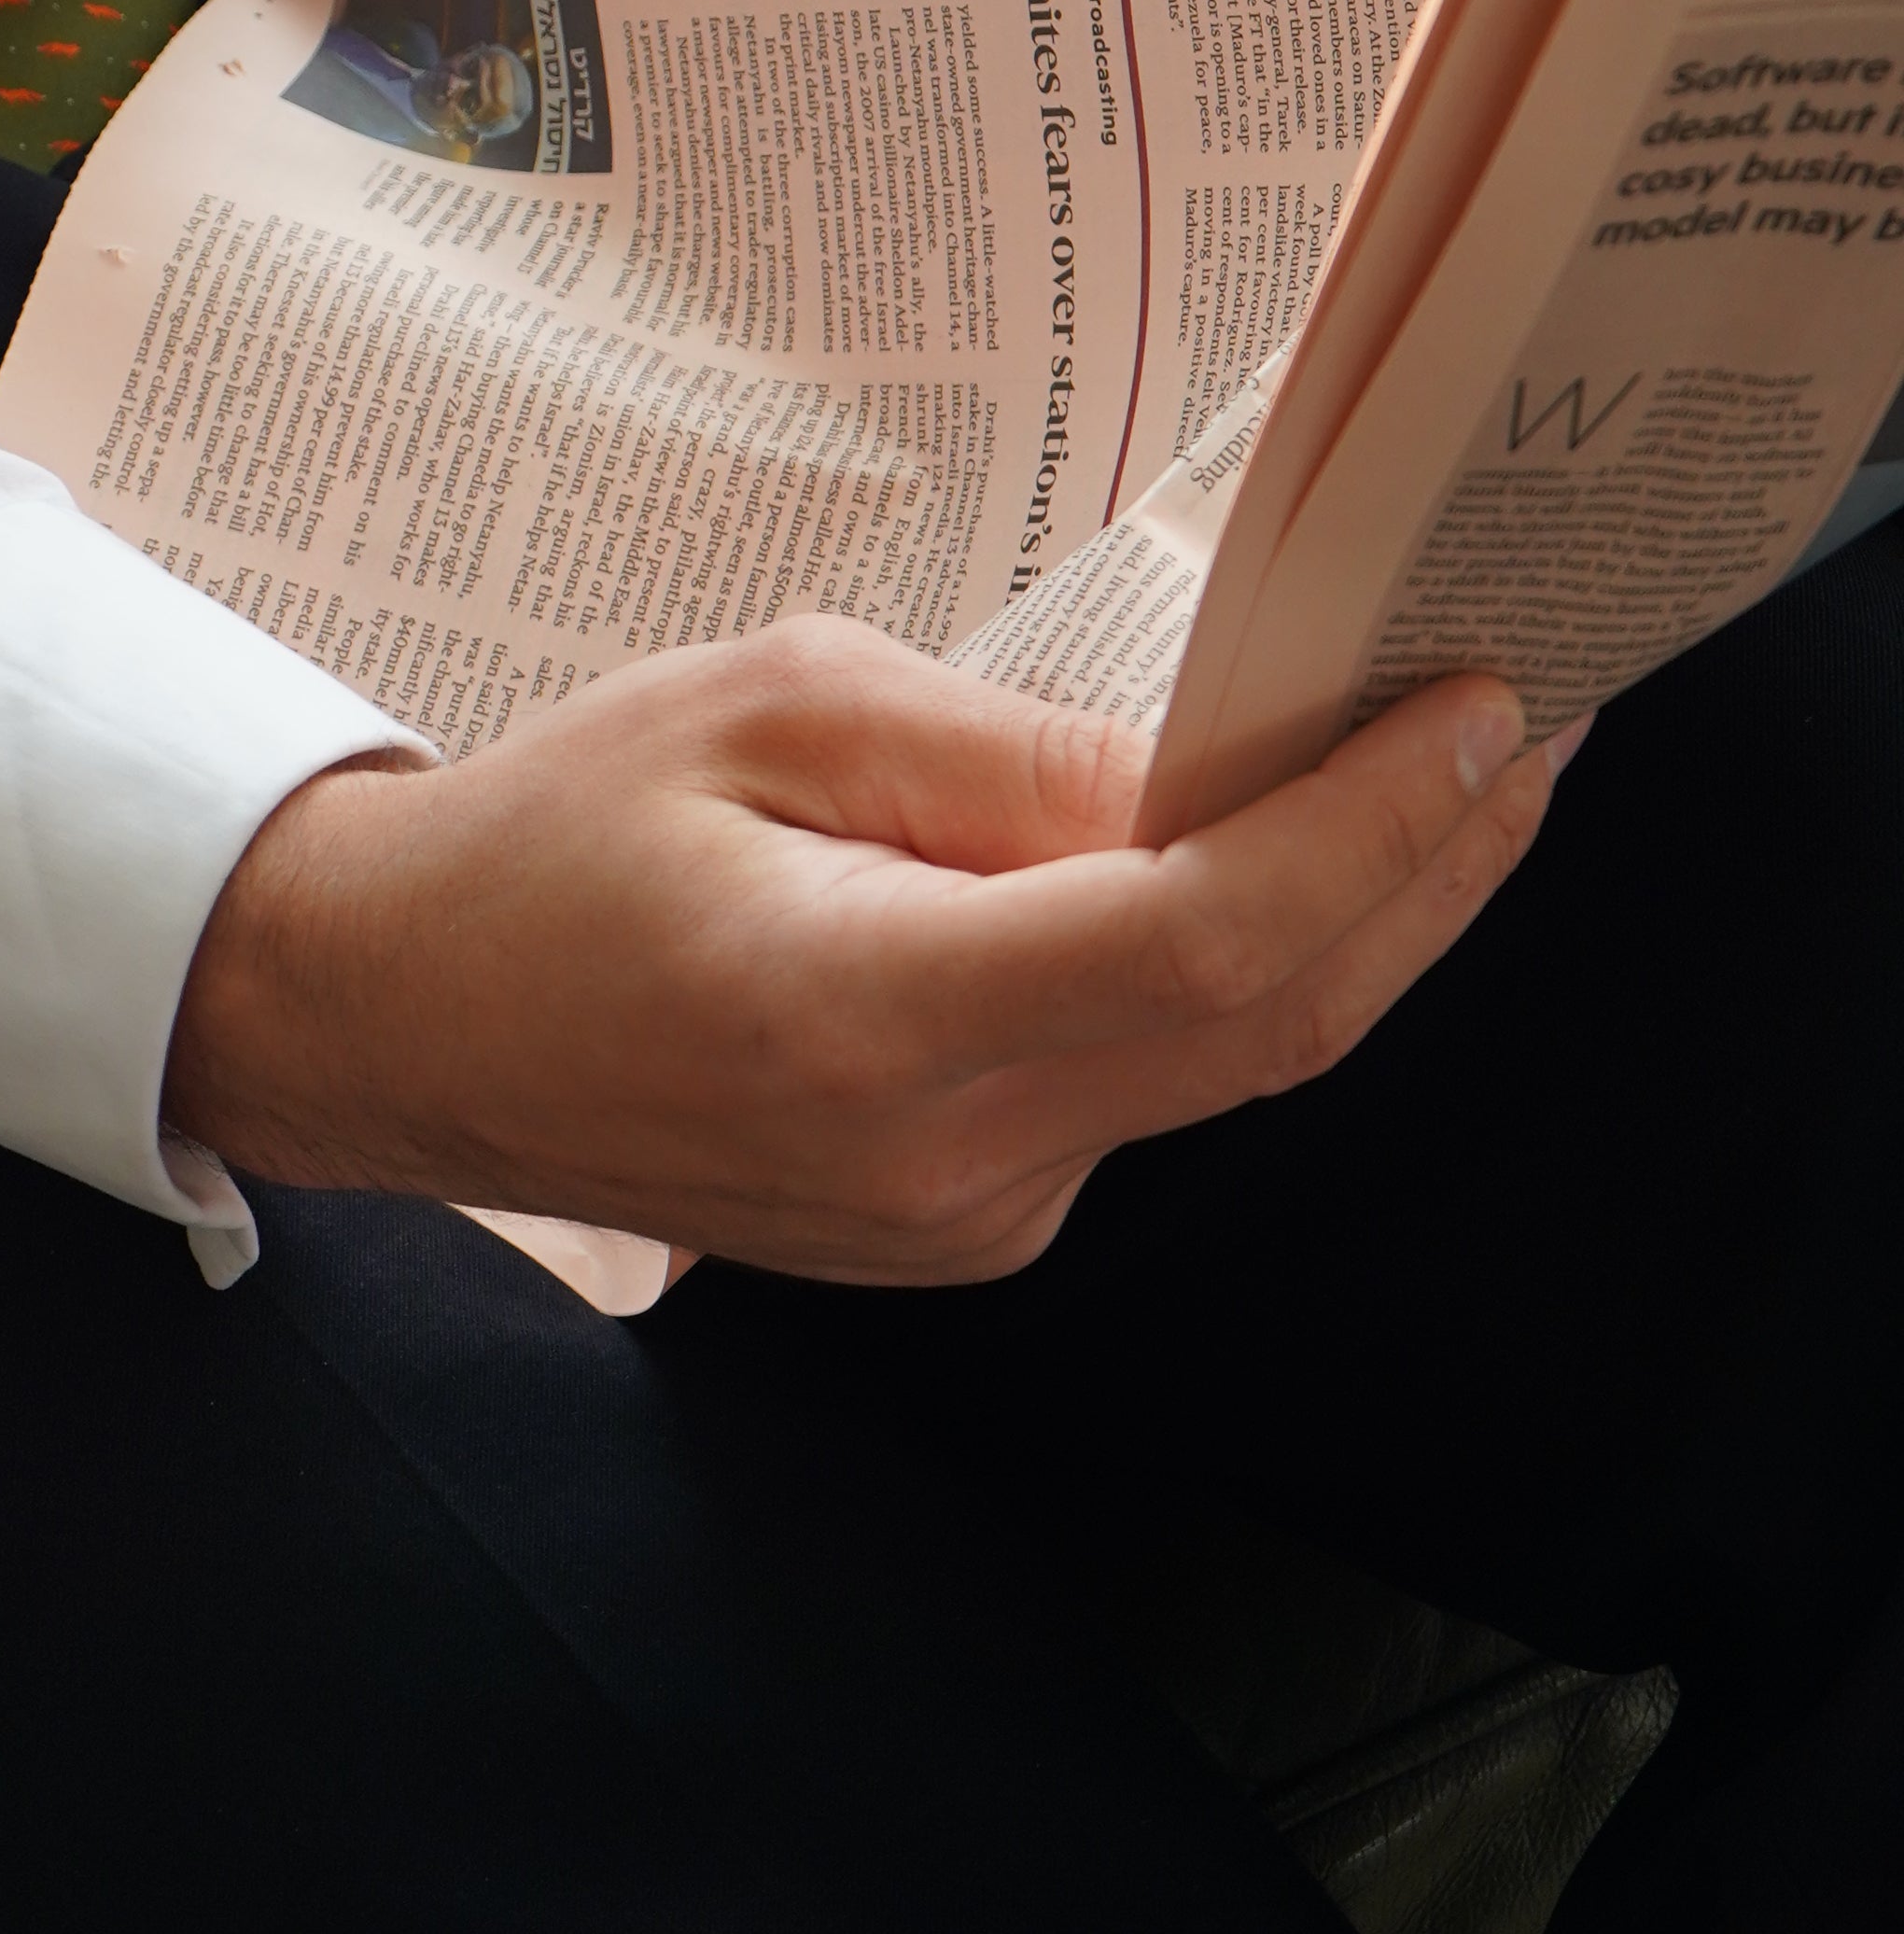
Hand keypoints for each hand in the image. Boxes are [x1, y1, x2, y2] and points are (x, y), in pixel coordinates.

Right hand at [163, 617, 1558, 1281]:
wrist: (405, 1021)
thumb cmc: (557, 837)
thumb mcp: (772, 707)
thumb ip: (1003, 752)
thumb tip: (1210, 772)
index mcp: (871, 1016)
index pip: (1205, 946)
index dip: (1372, 834)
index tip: (1480, 716)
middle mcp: (942, 1164)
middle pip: (1263, 1031)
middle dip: (1425, 879)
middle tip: (1526, 735)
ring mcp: (961, 1223)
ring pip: (1219, 1069)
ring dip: (1345, 928)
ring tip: (1433, 778)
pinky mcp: (961, 1226)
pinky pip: (1139, 1095)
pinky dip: (1229, 981)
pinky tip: (1260, 871)